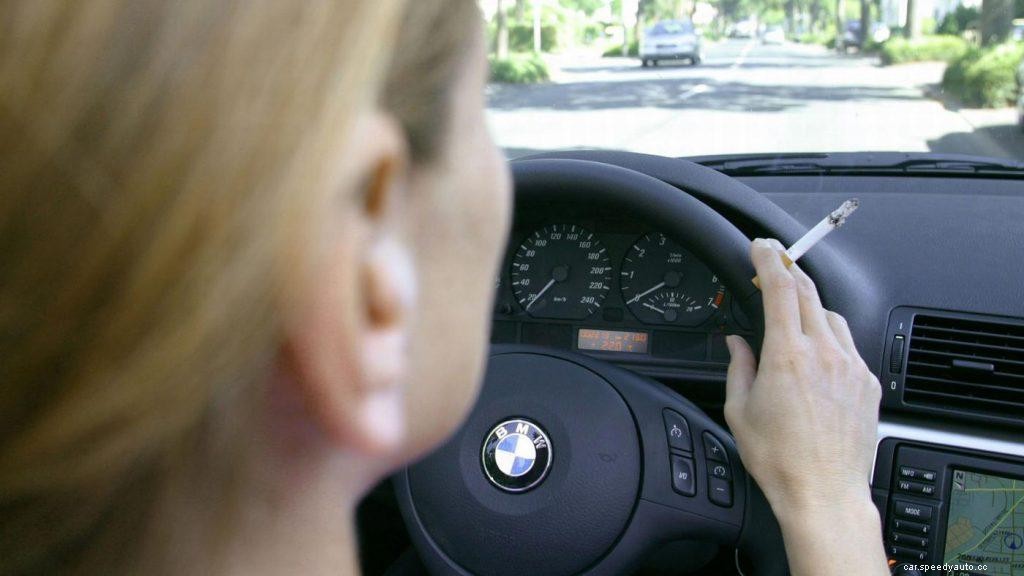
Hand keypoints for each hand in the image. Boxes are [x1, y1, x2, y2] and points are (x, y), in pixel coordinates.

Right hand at [724, 238, 881, 518]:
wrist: (824, 494)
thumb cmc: (780, 460)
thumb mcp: (740, 410)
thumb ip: (738, 367)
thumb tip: (737, 343)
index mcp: (787, 356)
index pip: (781, 287)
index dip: (769, 259)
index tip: (761, 247)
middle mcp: (824, 354)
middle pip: (810, 292)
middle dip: (790, 274)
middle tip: (774, 270)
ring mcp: (851, 367)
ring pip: (832, 316)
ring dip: (811, 308)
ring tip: (794, 319)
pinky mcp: (868, 383)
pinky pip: (850, 345)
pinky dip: (830, 339)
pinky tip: (817, 356)